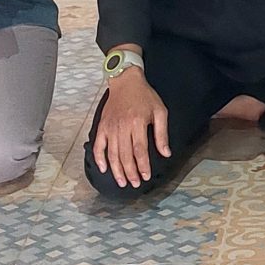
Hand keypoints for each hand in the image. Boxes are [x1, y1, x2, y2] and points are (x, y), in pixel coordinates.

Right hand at [90, 71, 169, 190]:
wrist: (126, 81)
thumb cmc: (145, 96)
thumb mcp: (160, 111)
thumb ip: (162, 134)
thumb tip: (166, 153)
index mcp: (138, 123)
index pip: (140, 151)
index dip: (143, 166)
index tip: (146, 177)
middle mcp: (122, 127)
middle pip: (125, 156)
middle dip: (130, 173)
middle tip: (135, 184)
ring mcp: (110, 127)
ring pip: (112, 154)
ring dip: (117, 171)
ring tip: (122, 182)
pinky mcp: (102, 126)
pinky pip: (98, 146)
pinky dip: (99, 159)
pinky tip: (104, 169)